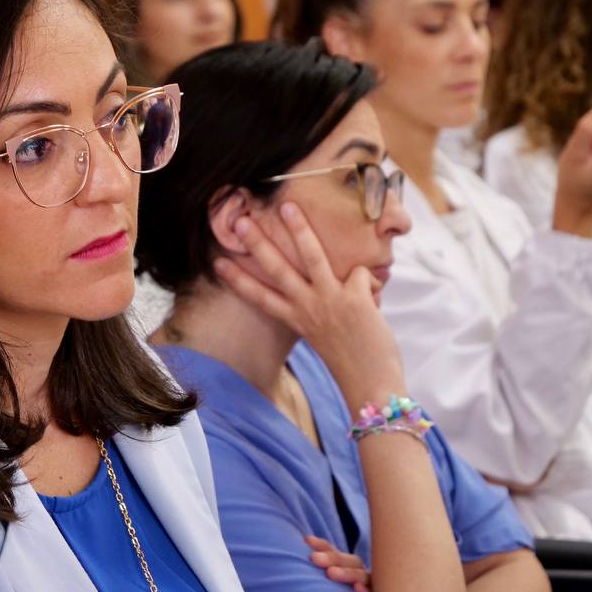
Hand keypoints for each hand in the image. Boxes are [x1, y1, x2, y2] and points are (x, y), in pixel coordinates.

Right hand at [212, 201, 405, 404]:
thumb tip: (334, 277)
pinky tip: (374, 297)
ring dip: (299, 229)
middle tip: (241, 221)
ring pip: (311, 257)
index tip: (217, 262)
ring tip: (289, 206)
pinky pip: (361, 272)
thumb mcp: (323, 333)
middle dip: (257, 243)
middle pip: (276, 269)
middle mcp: (307, 308)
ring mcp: (329, 301)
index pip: (260, 296)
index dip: (237, 279)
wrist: (372, 385)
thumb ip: (319, 307)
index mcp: (297, 320)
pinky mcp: (354, 298)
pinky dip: (370, 281)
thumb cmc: (351, 361)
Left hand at [308, 535, 369, 591]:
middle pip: (348, 562)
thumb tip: (283, 566)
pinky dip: (366, 590)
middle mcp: (360, 574)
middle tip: (313, 557)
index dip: (322, 546)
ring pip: (361, 576)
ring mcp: (372, 587)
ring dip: (347, 573)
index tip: (307, 540)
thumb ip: (311, 580)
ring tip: (330, 573)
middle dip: (331, 558)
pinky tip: (358, 588)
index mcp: (347, 568)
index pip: (334, 553)